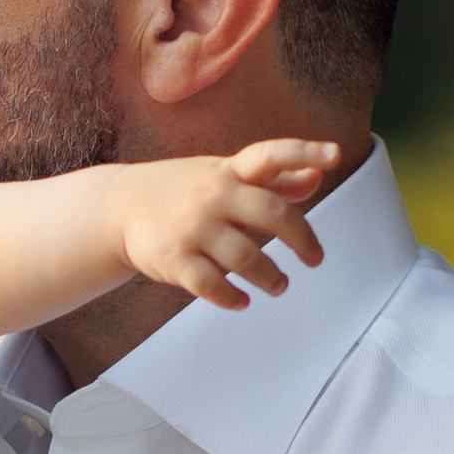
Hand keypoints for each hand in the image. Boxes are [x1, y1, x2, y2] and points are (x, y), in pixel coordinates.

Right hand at [117, 140, 334, 310]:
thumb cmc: (183, 191)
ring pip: (247, 258)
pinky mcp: (174, 259)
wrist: (118, 207)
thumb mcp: (224, 176)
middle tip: (314, 259)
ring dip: (271, 277)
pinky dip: (232, 298)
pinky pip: (211, 286)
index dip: (304, 153)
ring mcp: (193, 228)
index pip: (271, 154)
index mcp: (229, 172)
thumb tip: (316, 177)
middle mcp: (213, 195)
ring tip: (279, 285)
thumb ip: (272, 180)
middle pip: (273, 214)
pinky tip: (241, 300)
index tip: (335, 156)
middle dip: (303, 240)